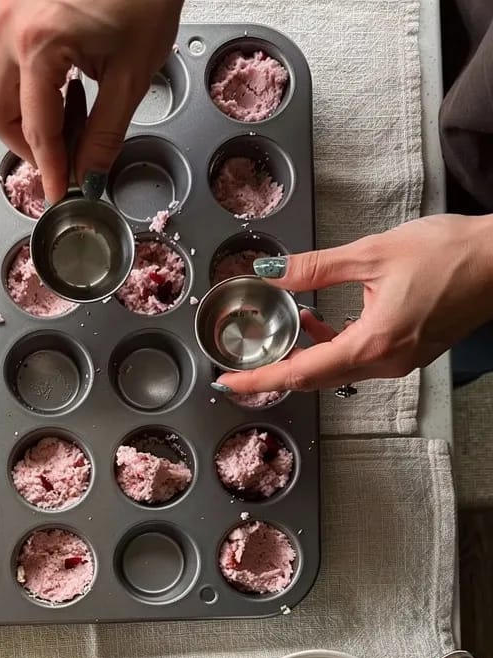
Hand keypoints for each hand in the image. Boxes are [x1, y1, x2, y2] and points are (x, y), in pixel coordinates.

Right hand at [0, 0, 183, 203]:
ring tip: (79, 112)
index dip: (51, 170)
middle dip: (30, 147)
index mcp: (39, 42)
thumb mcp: (134, 71)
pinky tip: (72, 81)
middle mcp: (11, 25)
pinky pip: (10, 60)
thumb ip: (106, 132)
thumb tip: (89, 174)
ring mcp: (7, 9)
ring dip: (32, 115)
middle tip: (69, 157)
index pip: (35, 131)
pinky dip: (35, 85)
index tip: (60, 195)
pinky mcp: (15, 3)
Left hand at [215, 214, 492, 395]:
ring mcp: (399, 362)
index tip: (229, 382)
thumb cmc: (451, 253)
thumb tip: (271, 272)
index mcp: (373, 344)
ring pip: (336, 369)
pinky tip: (319, 319)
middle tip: (242, 364)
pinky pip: (358, 359)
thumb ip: (316, 267)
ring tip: (281, 327)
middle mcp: (385, 363)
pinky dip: (332, 344)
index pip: (301, 372)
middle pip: (315, 378)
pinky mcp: (408, 352)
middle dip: (276, 370)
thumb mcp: (374, 252)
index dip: (260, 379)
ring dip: (305, 353)